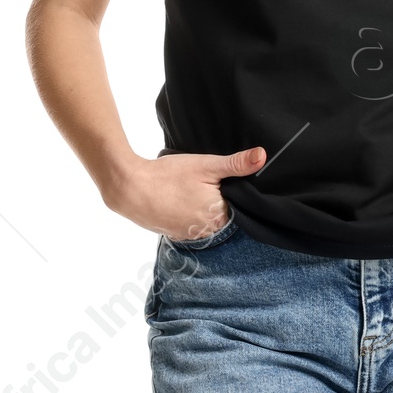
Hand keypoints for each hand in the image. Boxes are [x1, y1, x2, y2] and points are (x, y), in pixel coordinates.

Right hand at [105, 145, 265, 241]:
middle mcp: (206, 232)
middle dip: (219, 198)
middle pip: (223, 213)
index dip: (235, 190)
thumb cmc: (169, 176)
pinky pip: (190, 223)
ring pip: (206, 218)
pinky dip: (189, 212)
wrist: (129, 188)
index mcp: (219, 217)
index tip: (226, 179)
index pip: (240, 205)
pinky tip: (181, 199)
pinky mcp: (173, 234)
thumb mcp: (207, 165)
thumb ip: (236, 164)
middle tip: (205, 182)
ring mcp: (188, 235)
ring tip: (191, 190)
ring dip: (203, 207)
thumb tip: (263, 157)